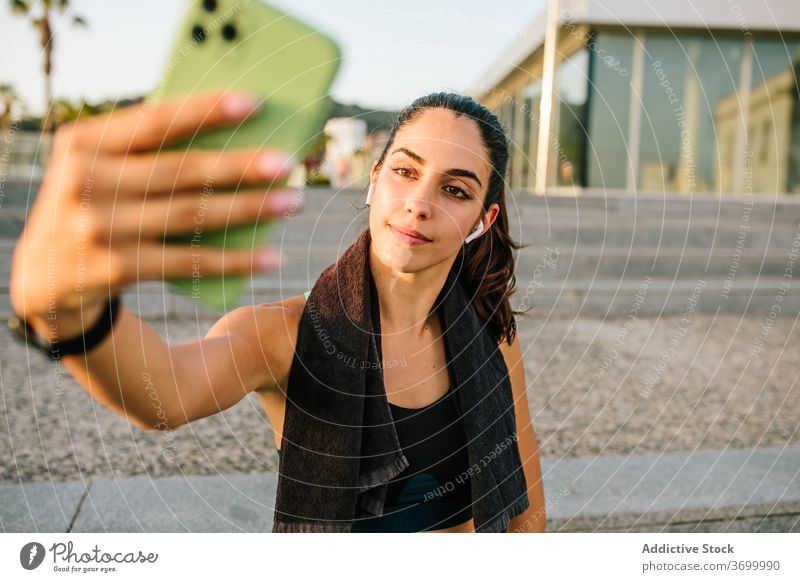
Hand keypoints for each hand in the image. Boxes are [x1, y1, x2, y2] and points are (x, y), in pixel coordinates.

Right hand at [9, 91, 299, 320]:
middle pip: (181, 170)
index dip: (205, 111)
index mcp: (84, 143)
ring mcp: (99, 228)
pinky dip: (233, 260)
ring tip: (291, 203)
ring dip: (249, 209)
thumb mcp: (99, 167)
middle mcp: (86, 182)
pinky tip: (269, 256)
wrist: (45, 275)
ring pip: (191, 215)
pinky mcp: (116, 268)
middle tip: (287, 163)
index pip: (154, 121)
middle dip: (240, 166)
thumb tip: (233, 141)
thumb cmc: (92, 204)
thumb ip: (144, 151)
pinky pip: (188, 262)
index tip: (253, 104)